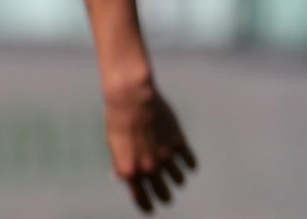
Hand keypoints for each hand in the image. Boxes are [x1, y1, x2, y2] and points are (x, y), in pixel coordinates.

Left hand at [105, 79, 195, 212]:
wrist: (131, 98)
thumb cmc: (119, 121)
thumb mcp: (115, 148)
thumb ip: (122, 165)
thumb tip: (125, 180)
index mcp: (130, 171)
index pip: (142, 199)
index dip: (148, 207)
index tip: (152, 209)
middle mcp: (148, 167)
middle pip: (163, 193)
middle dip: (166, 197)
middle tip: (167, 197)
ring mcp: (165, 155)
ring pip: (179, 179)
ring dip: (178, 180)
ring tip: (178, 179)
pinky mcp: (178, 141)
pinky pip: (190, 162)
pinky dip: (190, 165)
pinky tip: (189, 165)